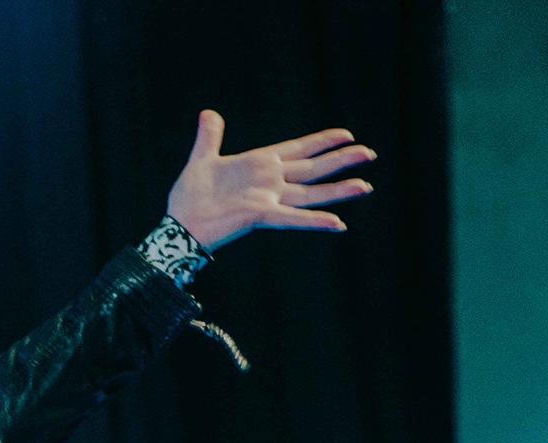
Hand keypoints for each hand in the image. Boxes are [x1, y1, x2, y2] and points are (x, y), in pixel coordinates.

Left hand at [165, 109, 374, 251]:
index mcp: (259, 164)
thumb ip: (210, 137)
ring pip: (310, 193)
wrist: (178, 225)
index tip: (346, 134)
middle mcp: (270, 181)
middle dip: (341, 160)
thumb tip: (208, 113)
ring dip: (338, 190)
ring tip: (365, 185)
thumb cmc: (190, 197)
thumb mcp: (202, 159)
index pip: (297, 149)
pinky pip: (291, 218)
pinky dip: (314, 220)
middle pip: (312, 168)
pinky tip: (338, 223)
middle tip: (369, 153)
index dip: (321, 141)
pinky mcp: (259, 214)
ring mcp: (267, 198)